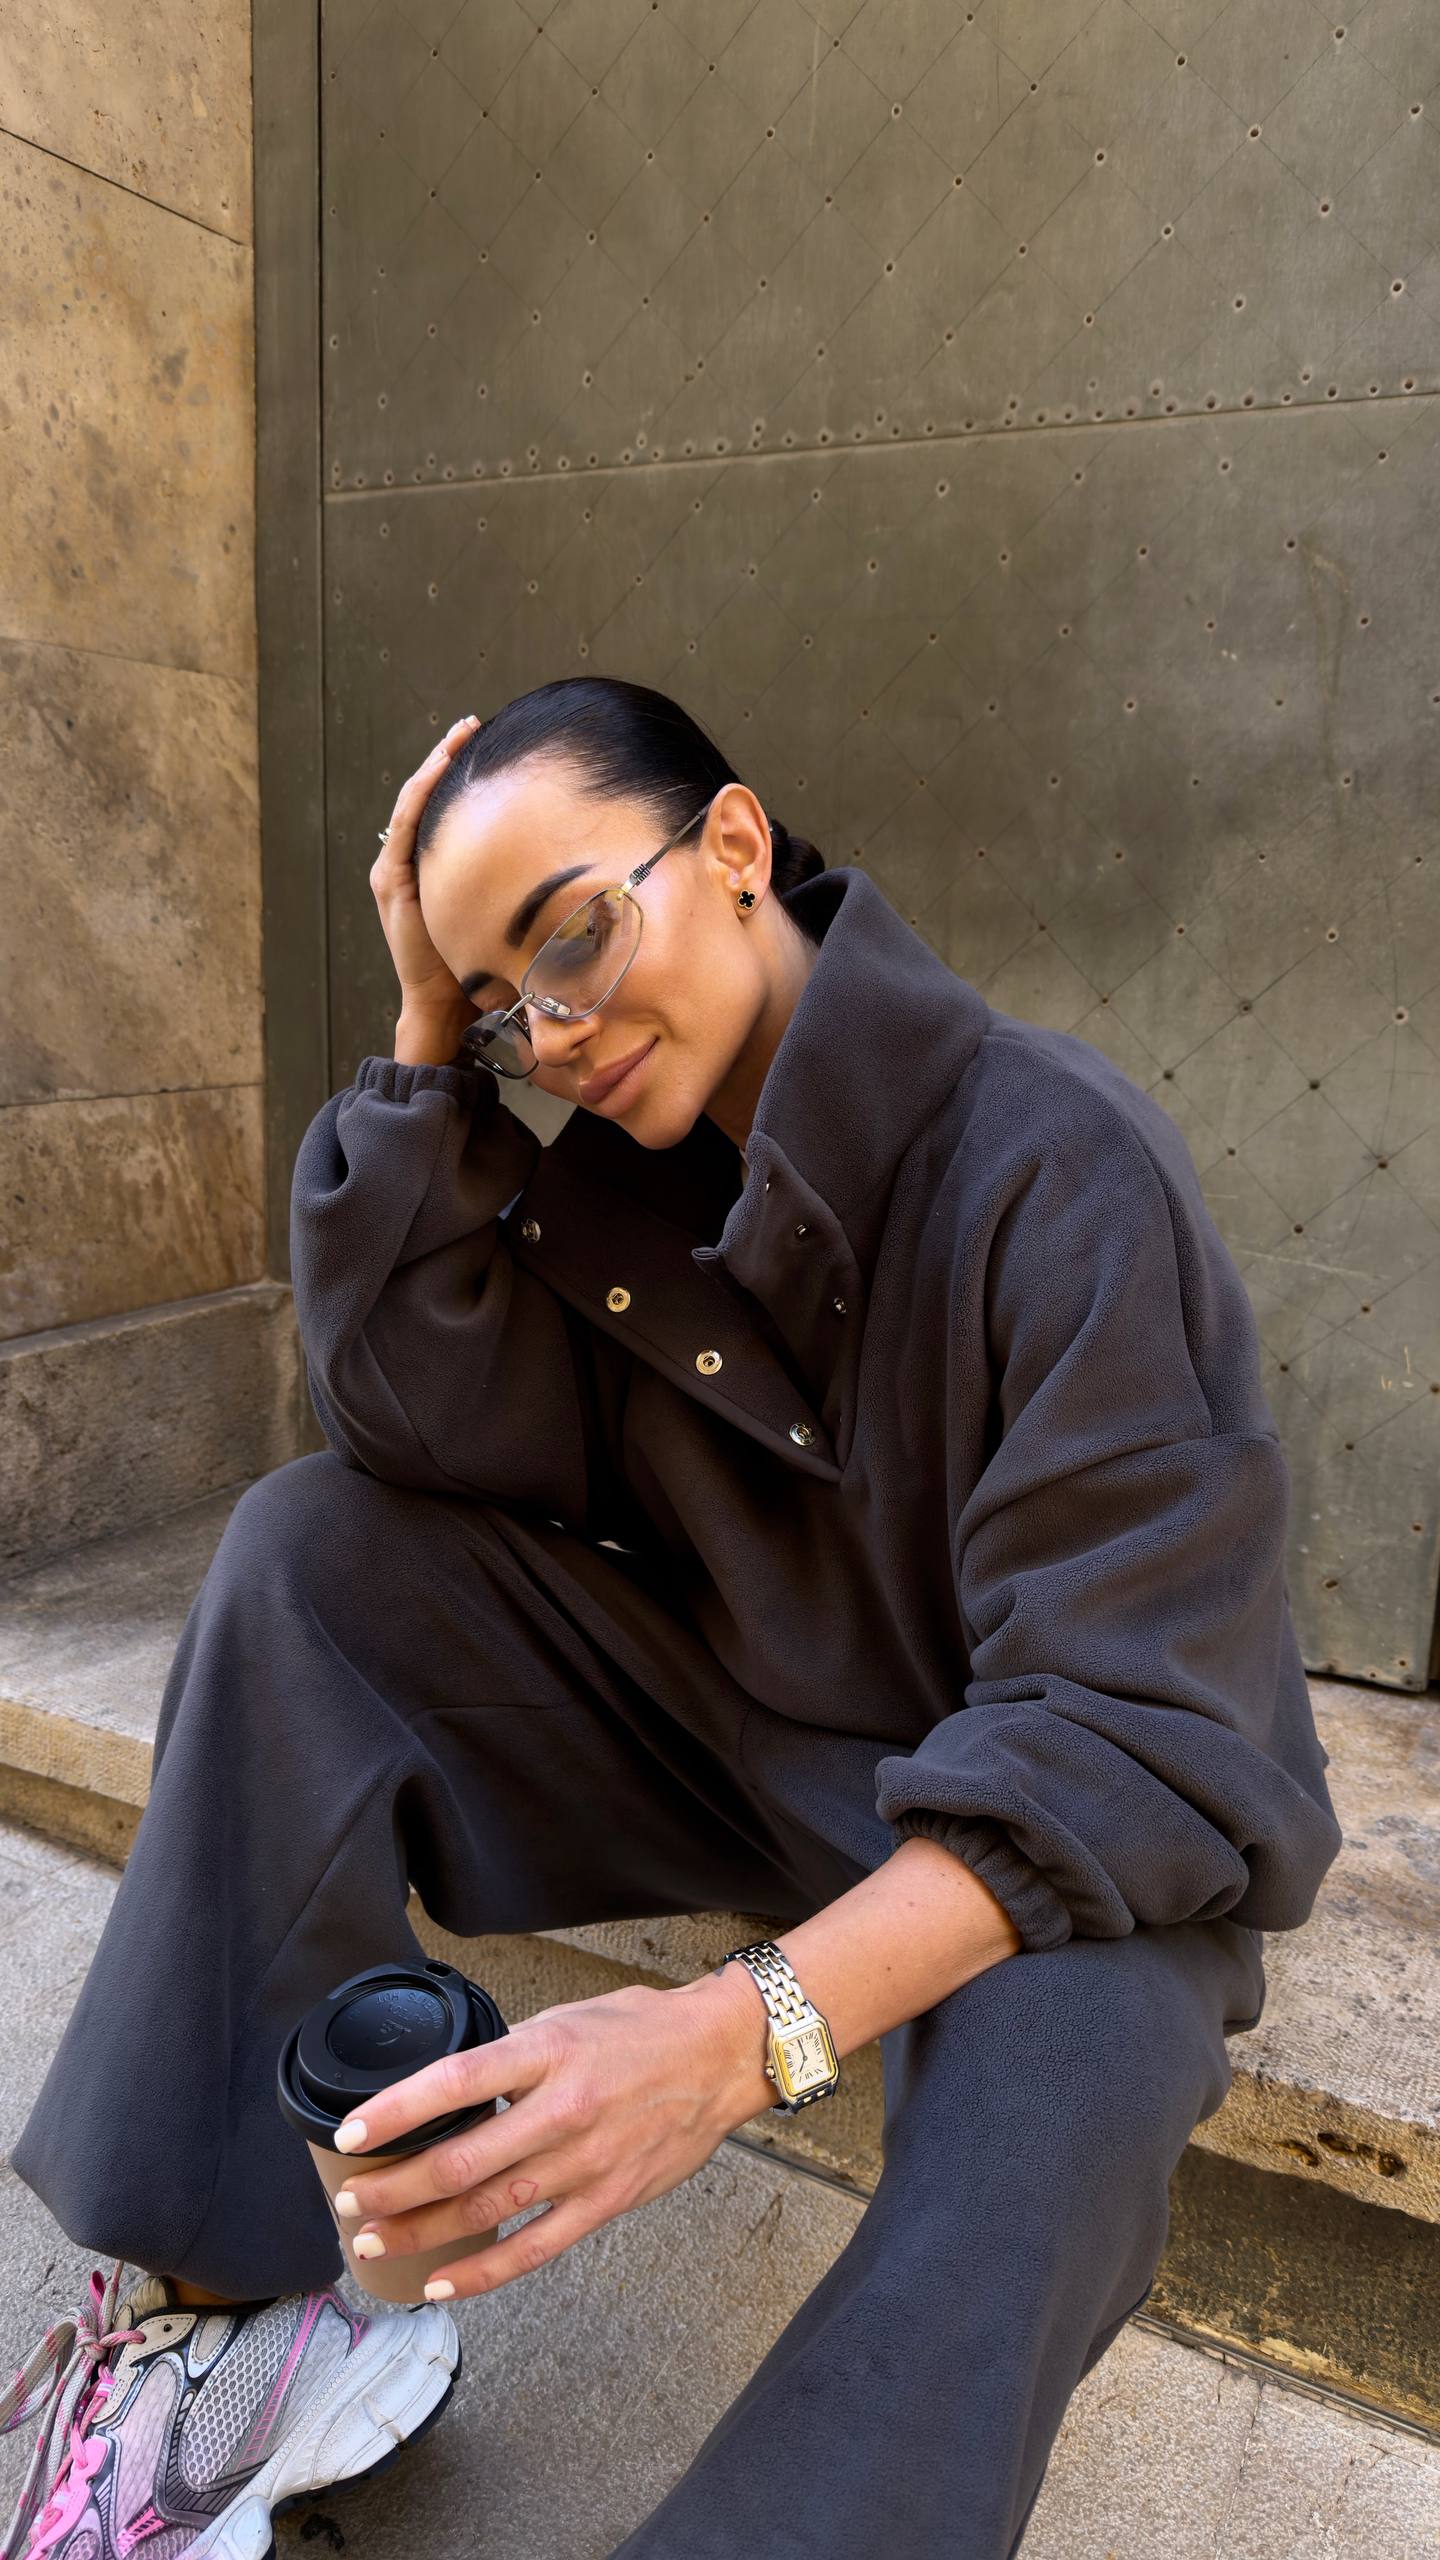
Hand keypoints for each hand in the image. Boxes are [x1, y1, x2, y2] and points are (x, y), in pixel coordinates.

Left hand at [330, 1970, 773, 2300]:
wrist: (720, 2056)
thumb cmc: (642, 2031)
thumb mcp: (567, 2018)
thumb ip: (511, 2054)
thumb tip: (449, 2087)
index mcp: (548, 2052)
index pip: (455, 2081)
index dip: (396, 2111)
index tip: (351, 2132)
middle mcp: (563, 2109)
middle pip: (460, 2162)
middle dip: (393, 2187)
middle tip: (351, 2200)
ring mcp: (585, 2163)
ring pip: (486, 2211)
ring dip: (421, 2231)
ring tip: (373, 2241)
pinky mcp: (605, 2202)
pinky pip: (534, 2249)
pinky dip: (481, 2272)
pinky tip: (439, 2282)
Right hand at [370, 713, 482, 1038]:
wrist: (443, 1000)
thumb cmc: (474, 961)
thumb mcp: (497, 908)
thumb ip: (510, 881)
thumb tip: (558, 855)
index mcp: (429, 864)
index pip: (441, 806)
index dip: (457, 771)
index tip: (484, 742)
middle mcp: (407, 861)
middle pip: (425, 795)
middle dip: (446, 756)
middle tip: (471, 725)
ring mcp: (395, 869)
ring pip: (412, 802)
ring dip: (433, 765)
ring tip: (456, 736)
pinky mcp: (392, 880)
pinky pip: (406, 825)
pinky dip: (421, 794)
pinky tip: (439, 769)